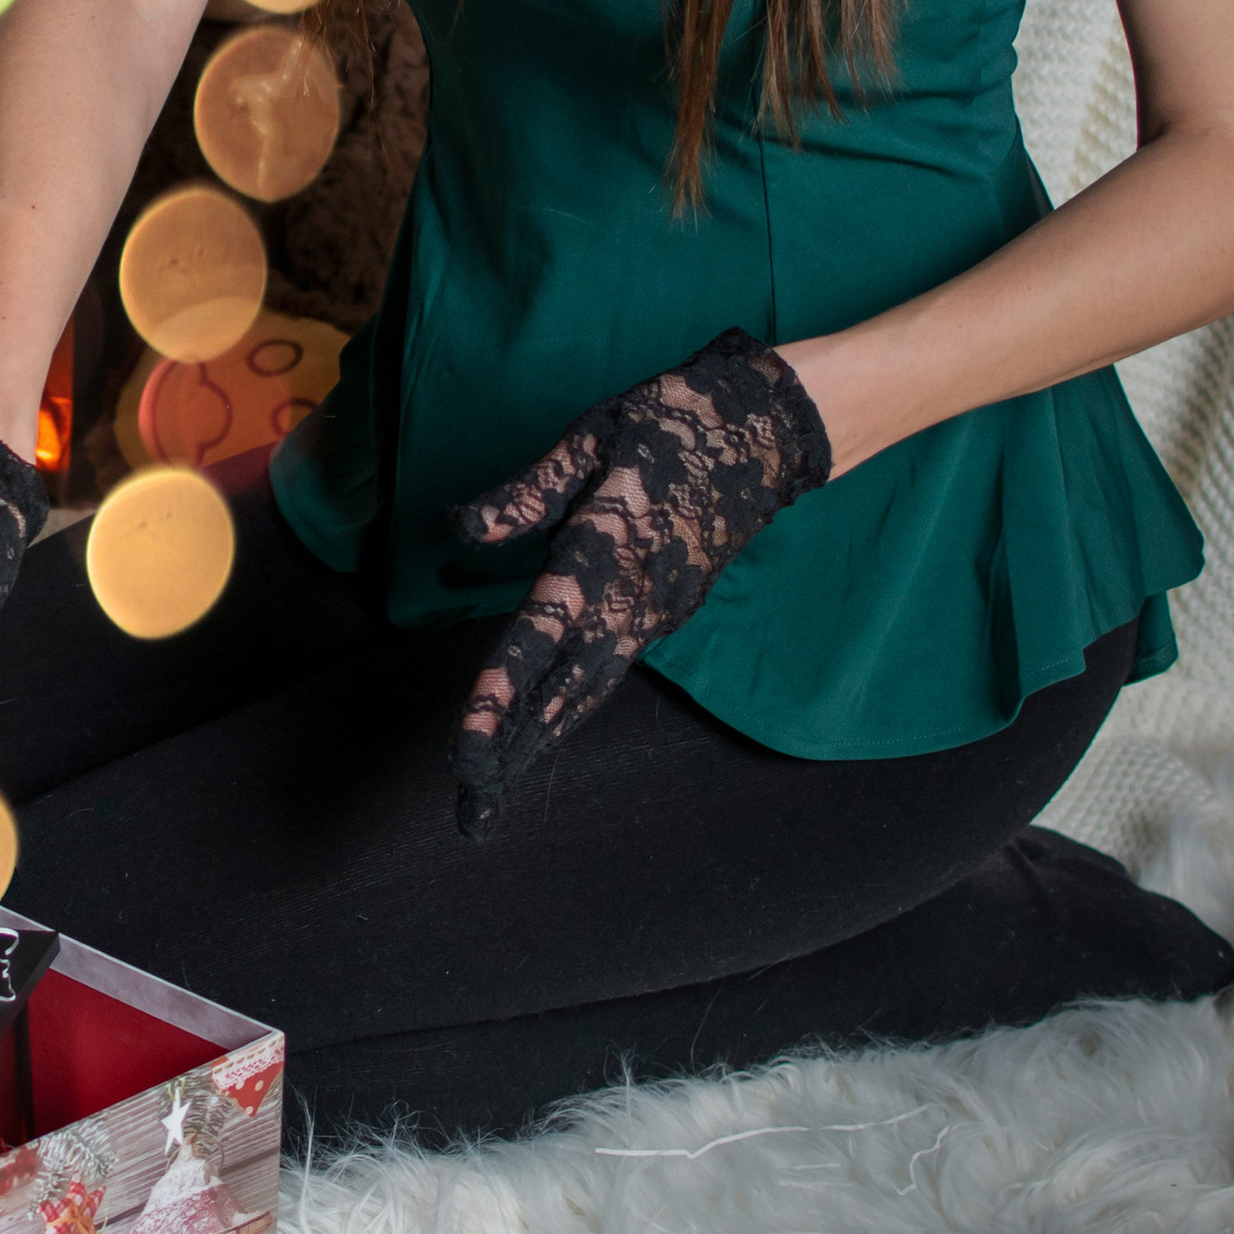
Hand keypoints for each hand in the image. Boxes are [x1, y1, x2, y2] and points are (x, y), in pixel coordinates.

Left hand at [449, 329, 829, 836]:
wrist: (772, 430)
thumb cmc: (674, 420)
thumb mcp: (593, 436)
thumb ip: (529, 491)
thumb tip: (462, 529)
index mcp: (609, 551)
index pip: (543, 634)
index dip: (500, 693)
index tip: (465, 748)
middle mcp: (637, 600)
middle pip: (564, 693)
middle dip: (513, 752)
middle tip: (467, 813)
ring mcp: (658, 613)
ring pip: (588, 692)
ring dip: (538, 744)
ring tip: (490, 795)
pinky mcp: (667, 612)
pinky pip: (609, 673)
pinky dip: (570, 711)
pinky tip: (539, 733)